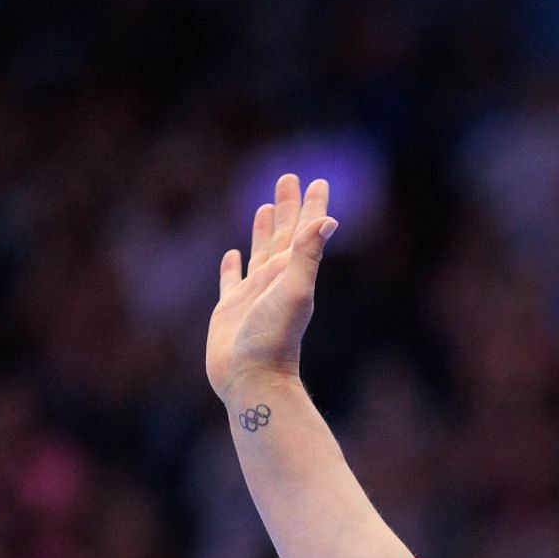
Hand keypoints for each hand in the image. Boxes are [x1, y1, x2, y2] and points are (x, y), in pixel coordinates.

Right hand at [206, 173, 336, 403]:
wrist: (253, 379)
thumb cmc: (275, 338)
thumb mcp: (295, 291)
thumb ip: (308, 255)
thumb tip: (329, 220)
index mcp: (293, 273)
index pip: (305, 231)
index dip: (312, 207)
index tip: (320, 182)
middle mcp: (275, 280)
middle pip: (283, 235)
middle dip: (287, 207)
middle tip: (288, 178)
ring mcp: (252, 294)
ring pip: (259, 252)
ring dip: (262, 229)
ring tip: (265, 207)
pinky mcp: (230, 309)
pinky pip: (231, 281)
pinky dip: (232, 267)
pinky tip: (232, 256)